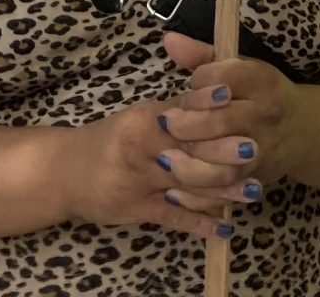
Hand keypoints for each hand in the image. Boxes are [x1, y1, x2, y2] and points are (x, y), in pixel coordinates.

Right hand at [60, 96, 253, 241]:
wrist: (65, 171)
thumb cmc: (113, 138)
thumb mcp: (140, 115)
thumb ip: (177, 106)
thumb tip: (222, 92)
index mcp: (143, 120)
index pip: (179, 110)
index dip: (205, 105)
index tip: (232, 99)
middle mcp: (141, 149)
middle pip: (186, 149)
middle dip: (221, 151)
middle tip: (254, 149)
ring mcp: (140, 183)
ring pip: (185, 185)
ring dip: (221, 189)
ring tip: (253, 190)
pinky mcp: (138, 210)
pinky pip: (174, 218)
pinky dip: (199, 224)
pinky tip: (225, 227)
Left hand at [157, 34, 309, 203]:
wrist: (301, 131)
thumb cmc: (259, 94)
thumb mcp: (239, 68)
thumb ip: (202, 56)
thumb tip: (169, 40)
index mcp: (262, 80)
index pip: (223, 79)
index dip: (198, 84)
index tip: (188, 87)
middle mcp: (266, 114)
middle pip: (222, 121)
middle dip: (188, 124)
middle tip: (166, 124)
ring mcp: (263, 149)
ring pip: (225, 161)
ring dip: (191, 163)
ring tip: (165, 159)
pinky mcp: (256, 177)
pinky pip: (225, 189)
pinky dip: (199, 192)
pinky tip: (174, 191)